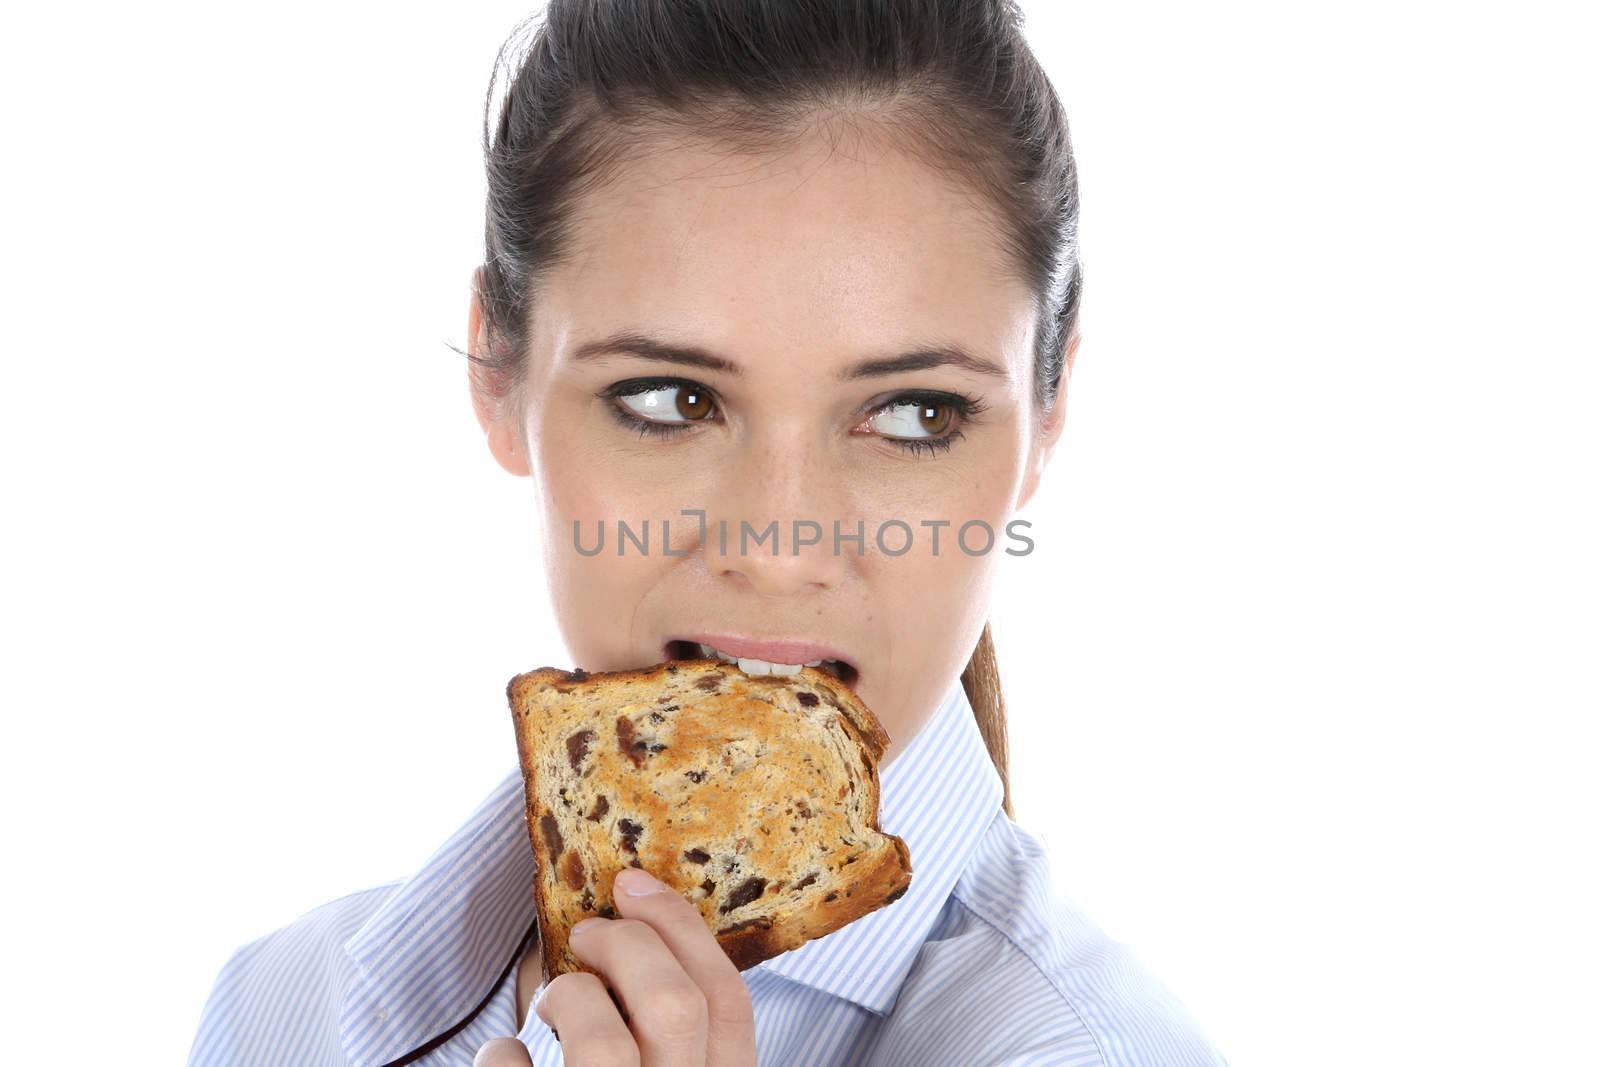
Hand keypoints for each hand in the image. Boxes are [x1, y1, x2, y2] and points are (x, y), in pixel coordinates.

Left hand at [474, 865, 757, 1065]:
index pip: (730, 1003)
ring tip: (552, 1002)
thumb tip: (635, 921)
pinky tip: (506, 1056)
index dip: (684, 930)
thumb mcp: (671, 1065)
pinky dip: (502, 1054)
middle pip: (676, 1007)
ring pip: (605, 1047)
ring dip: (570, 998)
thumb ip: (670, 1026)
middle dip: (627, 947)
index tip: (636, 884)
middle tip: (588, 933)